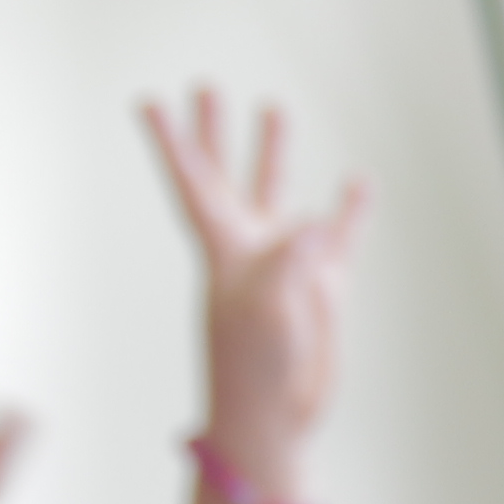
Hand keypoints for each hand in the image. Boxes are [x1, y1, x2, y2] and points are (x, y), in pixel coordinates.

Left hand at [142, 88, 366, 463]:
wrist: (276, 418)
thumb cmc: (254, 371)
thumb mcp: (265, 313)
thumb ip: (288, 262)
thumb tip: (314, 222)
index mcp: (224, 248)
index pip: (193, 183)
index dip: (172, 143)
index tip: (147, 103)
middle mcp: (251, 245)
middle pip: (228, 174)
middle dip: (215, 131)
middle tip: (204, 86)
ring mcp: (288, 262)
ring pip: (279, 192)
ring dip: (274, 151)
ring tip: (273, 106)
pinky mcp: (324, 285)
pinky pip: (339, 234)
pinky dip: (349, 208)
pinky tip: (356, 180)